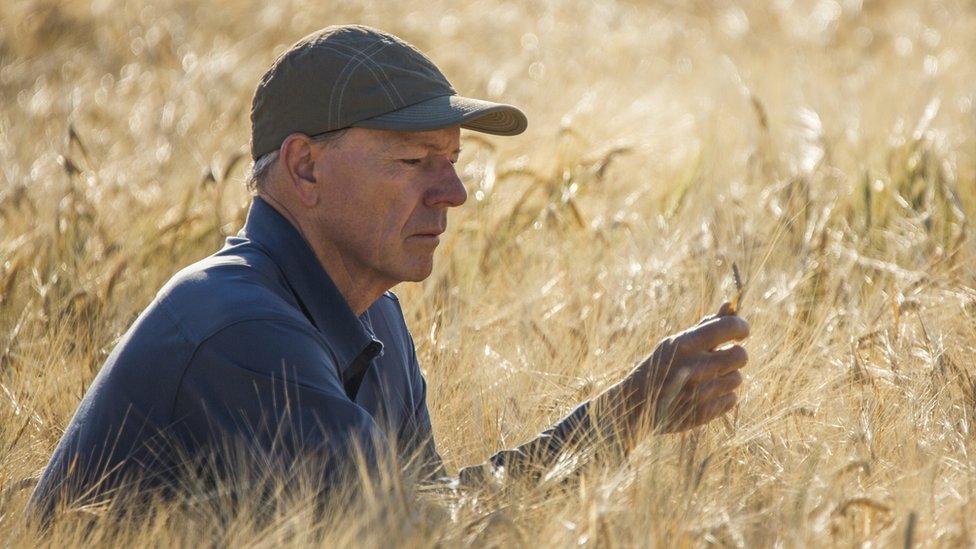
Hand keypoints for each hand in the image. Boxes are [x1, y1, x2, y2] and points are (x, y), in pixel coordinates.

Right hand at [624, 302, 749, 433]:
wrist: (637, 405)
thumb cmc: (661, 367)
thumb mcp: (677, 342)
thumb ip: (706, 325)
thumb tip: (731, 305)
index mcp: (686, 344)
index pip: (729, 327)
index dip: (741, 327)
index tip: (741, 331)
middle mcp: (695, 367)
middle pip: (741, 355)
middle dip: (736, 354)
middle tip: (723, 356)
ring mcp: (700, 392)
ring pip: (737, 378)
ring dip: (727, 376)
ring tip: (707, 378)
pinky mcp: (704, 413)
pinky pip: (732, 399)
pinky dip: (722, 396)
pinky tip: (705, 394)